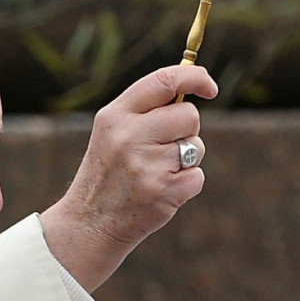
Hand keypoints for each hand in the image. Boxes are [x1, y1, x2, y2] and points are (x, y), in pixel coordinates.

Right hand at [40, 65, 218, 292]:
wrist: (90, 222)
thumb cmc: (108, 171)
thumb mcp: (111, 132)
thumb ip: (144, 110)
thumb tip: (191, 85)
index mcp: (115, 115)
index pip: (164, 80)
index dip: (195, 77)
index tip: (209, 87)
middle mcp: (129, 136)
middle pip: (189, 115)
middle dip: (186, 130)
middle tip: (162, 148)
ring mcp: (146, 165)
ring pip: (196, 147)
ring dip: (186, 159)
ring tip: (156, 172)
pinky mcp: (164, 191)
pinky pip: (198, 176)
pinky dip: (186, 184)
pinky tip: (160, 191)